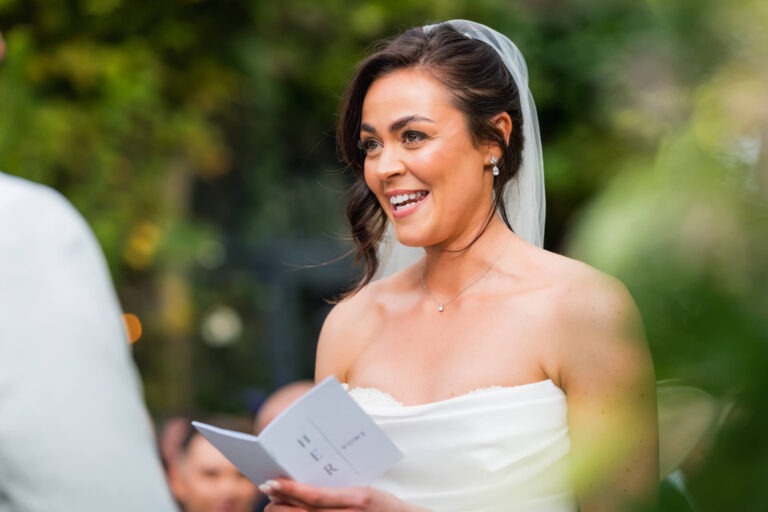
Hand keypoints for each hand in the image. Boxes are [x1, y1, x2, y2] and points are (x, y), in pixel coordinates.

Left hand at [260, 479, 419, 510]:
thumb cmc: (384, 505)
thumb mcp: (363, 491)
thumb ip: (336, 489)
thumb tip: (306, 482)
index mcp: (355, 499)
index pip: (313, 496)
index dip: (289, 490)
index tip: (271, 482)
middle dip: (280, 505)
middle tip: (269, 492)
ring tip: (276, 505)